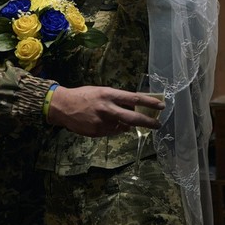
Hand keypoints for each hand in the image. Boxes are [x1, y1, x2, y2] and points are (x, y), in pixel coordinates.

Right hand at [46, 84, 163, 136]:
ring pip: (122, 127)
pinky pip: (112, 132)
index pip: (134, 98)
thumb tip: (132, 109)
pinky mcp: (97, 132)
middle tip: (158, 124)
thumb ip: (116, 100)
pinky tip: (103, 122)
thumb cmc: (83, 96)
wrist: (63, 107)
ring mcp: (103, 122)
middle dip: (148, 122)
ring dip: (125, 124)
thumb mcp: (101, 92)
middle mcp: (108, 108)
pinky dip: (113, 128)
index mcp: (109, 94)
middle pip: (133, 117)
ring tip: (113, 117)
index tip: (161, 106)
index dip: (149, 102)